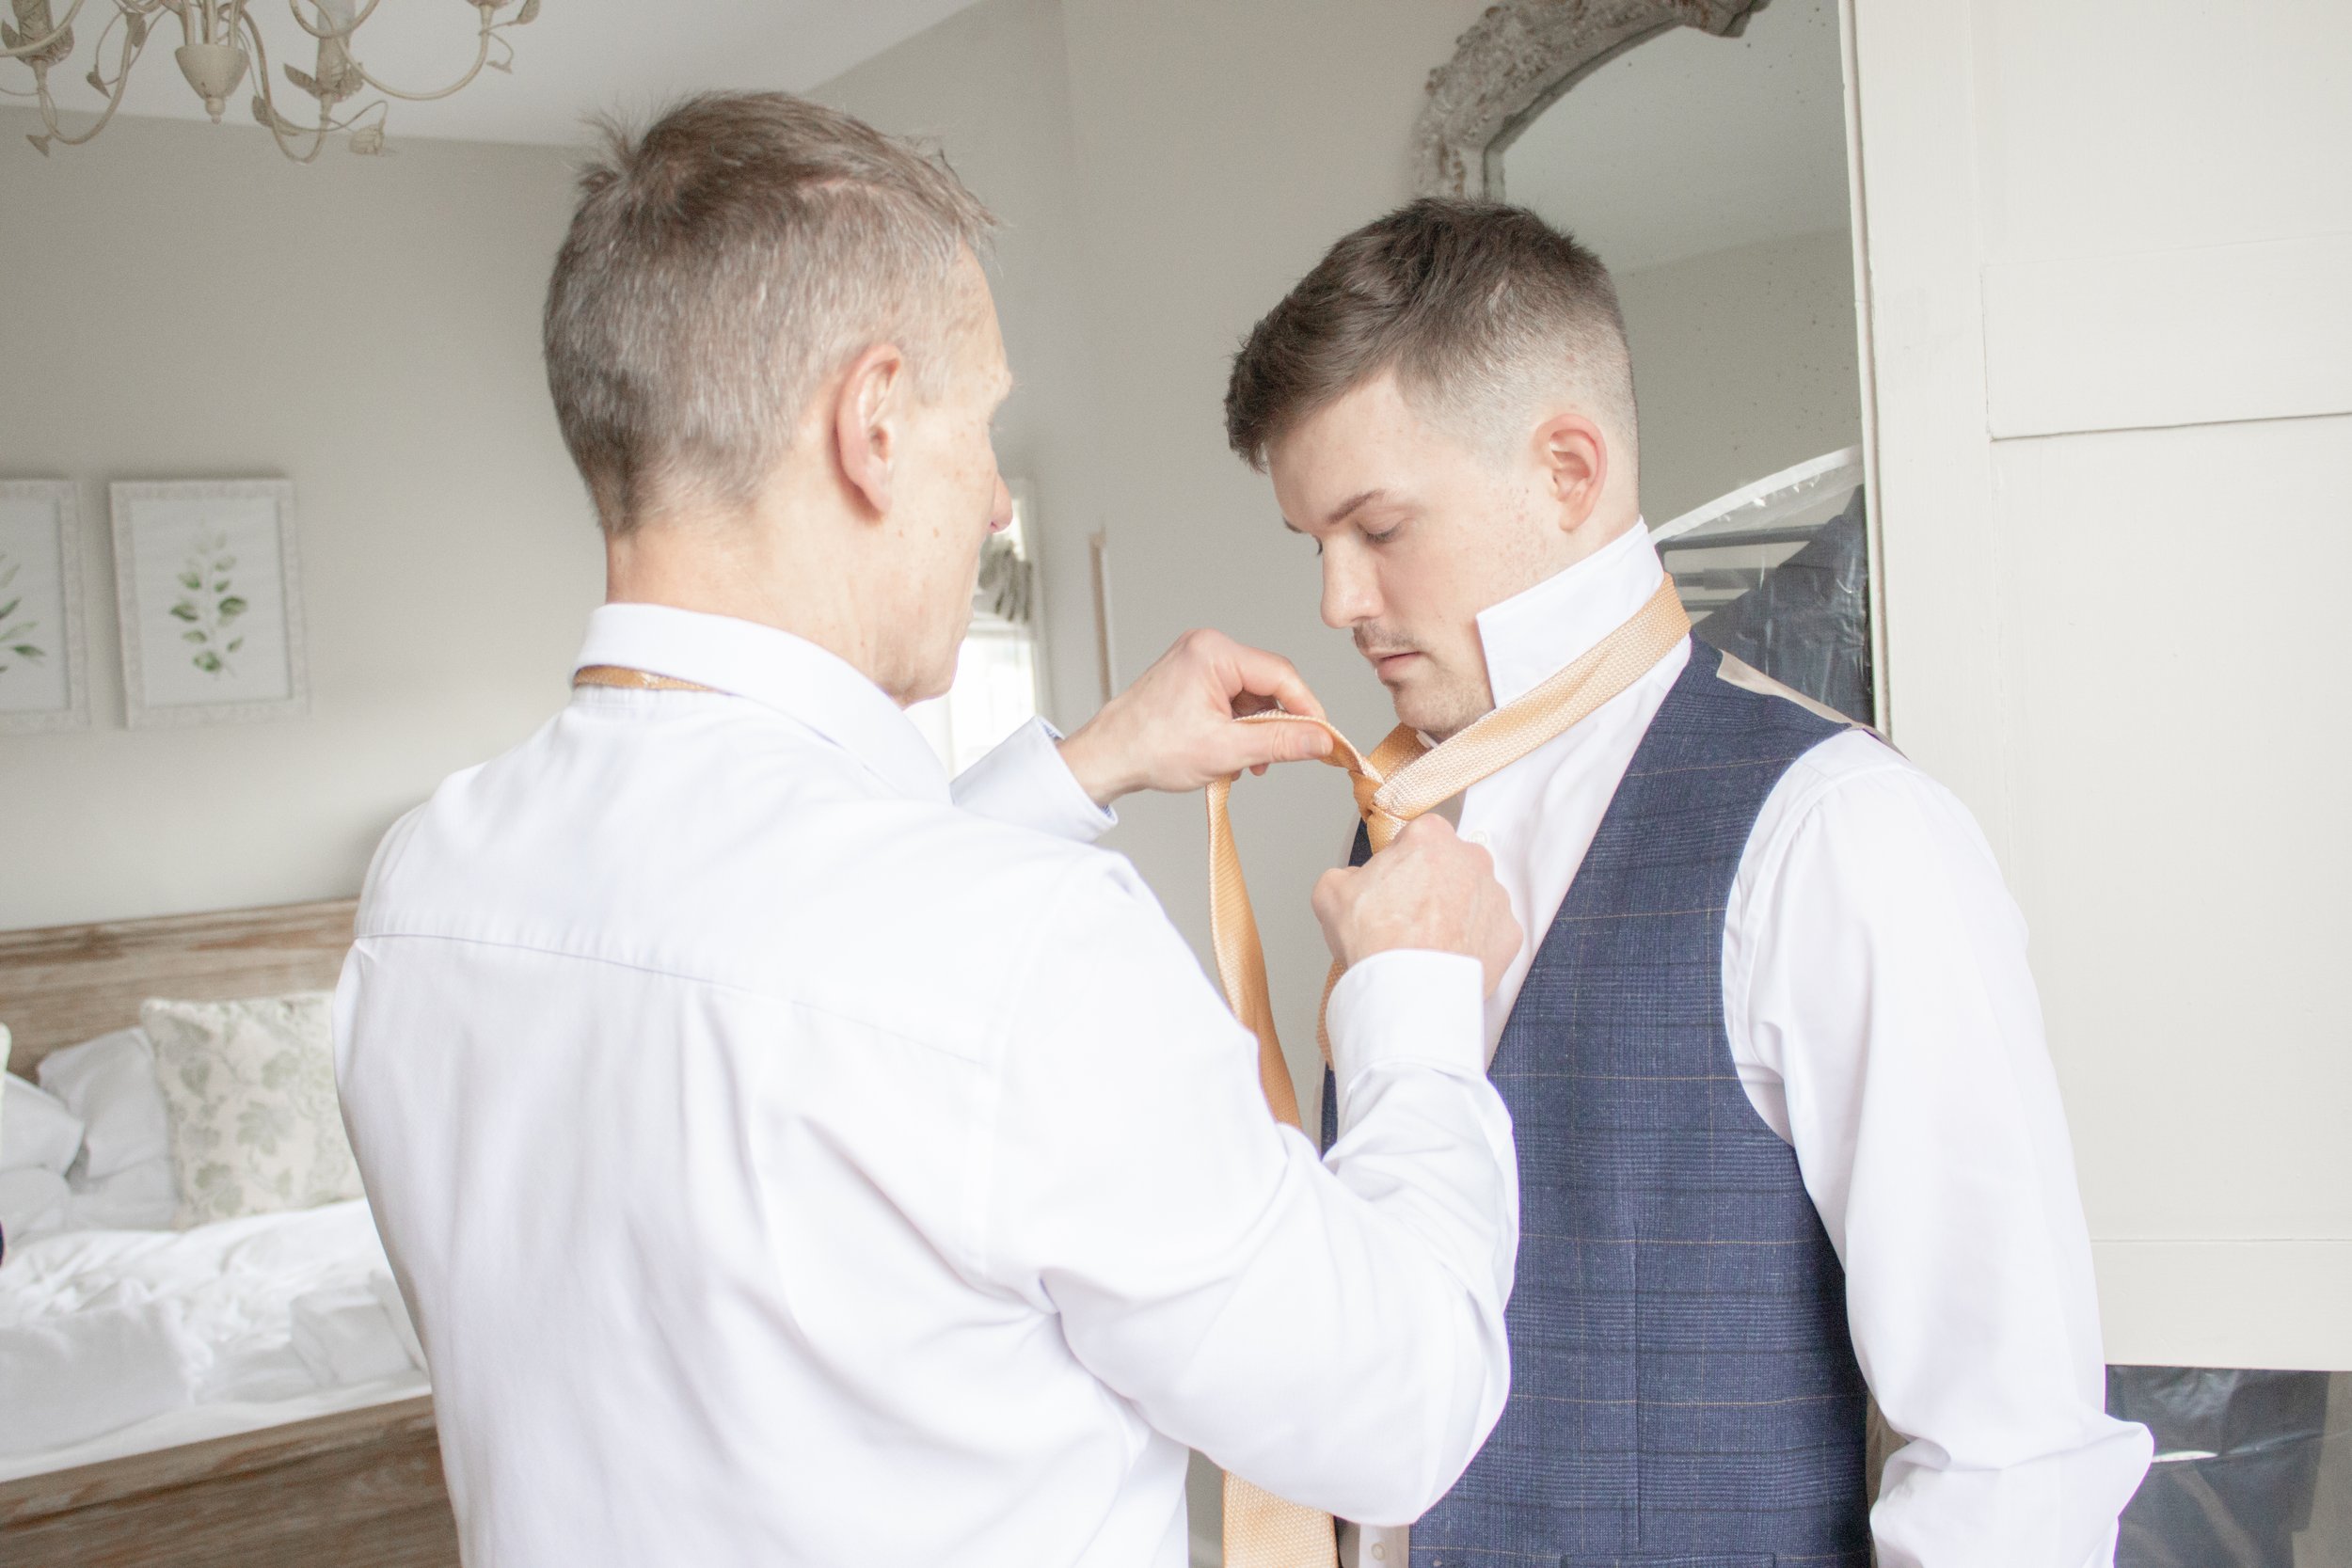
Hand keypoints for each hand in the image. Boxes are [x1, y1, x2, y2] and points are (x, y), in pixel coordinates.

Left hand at [1057, 629, 1334, 805]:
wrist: (1107, 758)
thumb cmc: (1149, 748)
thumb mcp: (1226, 750)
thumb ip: (1280, 742)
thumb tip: (1321, 740)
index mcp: (1214, 652)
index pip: (1282, 674)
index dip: (1308, 709)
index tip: (1323, 738)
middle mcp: (1206, 647)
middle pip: (1268, 682)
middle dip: (1279, 722)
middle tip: (1282, 756)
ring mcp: (1197, 661)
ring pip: (1252, 693)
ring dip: (1259, 729)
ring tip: (1251, 761)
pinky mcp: (1192, 677)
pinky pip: (1233, 697)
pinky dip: (1240, 725)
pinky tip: (1235, 752)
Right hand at [1311, 816, 1522, 995]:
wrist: (1407, 990)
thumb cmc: (1376, 940)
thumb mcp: (1331, 893)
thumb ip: (1346, 875)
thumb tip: (1354, 882)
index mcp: (1430, 838)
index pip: (1417, 837)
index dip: (1401, 861)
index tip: (1392, 884)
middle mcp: (1471, 859)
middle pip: (1450, 865)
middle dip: (1433, 886)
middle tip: (1407, 917)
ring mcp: (1495, 897)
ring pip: (1474, 898)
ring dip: (1455, 914)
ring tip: (1427, 943)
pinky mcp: (1509, 934)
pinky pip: (1490, 933)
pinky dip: (1473, 944)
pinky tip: (1448, 958)